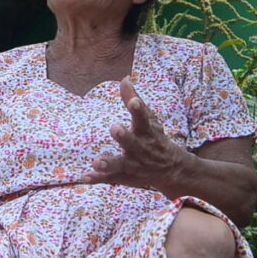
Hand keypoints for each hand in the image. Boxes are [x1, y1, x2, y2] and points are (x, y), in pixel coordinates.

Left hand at [86, 80, 195, 195]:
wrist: (171, 170)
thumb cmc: (155, 138)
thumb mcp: (149, 119)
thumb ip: (134, 100)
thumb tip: (124, 78)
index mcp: (146, 132)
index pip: (143, 119)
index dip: (138, 110)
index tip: (133, 102)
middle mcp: (140, 149)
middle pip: (132, 143)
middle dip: (124, 137)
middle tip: (115, 128)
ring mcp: (132, 165)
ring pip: (119, 164)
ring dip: (108, 163)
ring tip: (96, 162)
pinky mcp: (124, 176)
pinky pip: (109, 179)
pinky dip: (97, 179)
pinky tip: (85, 177)